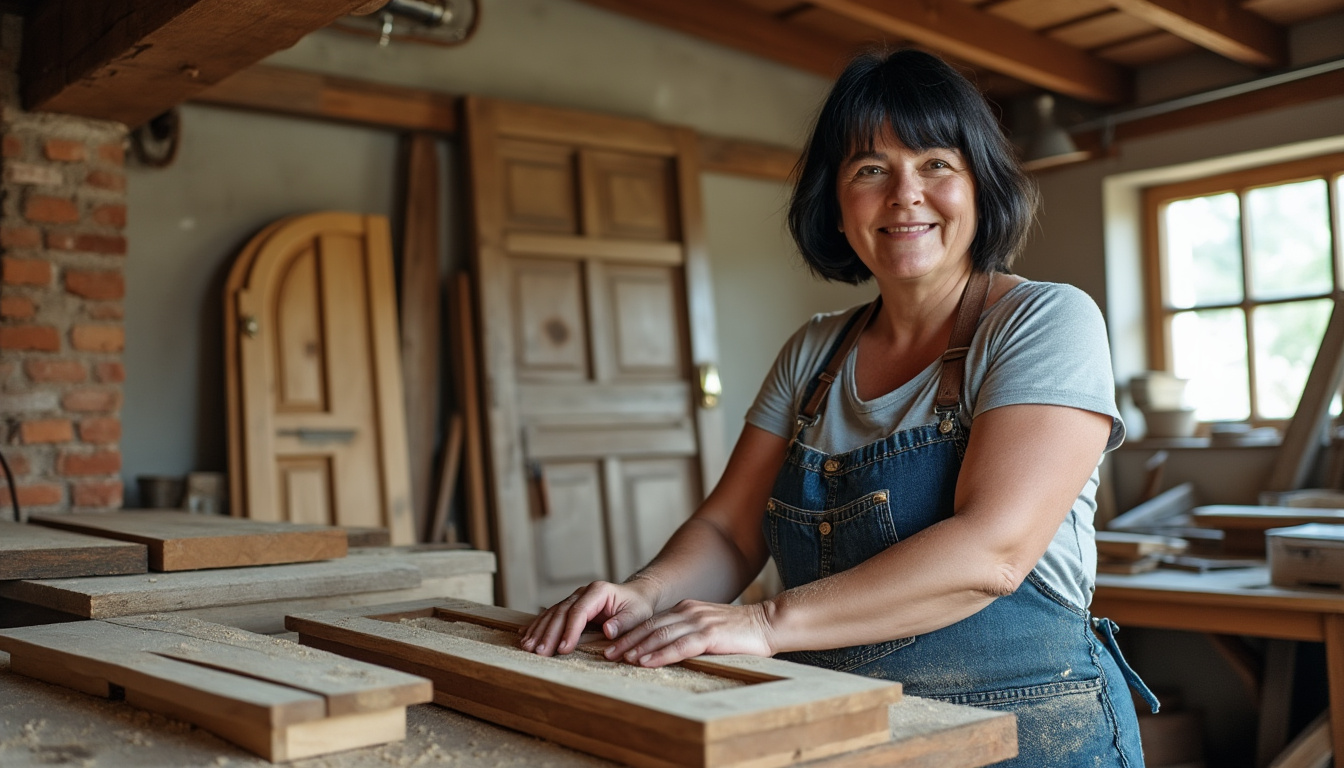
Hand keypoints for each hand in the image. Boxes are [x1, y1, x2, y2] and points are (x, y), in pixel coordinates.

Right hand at [520, 580, 656, 656]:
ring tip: (527, 647)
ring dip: (539, 631)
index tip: (563, 649)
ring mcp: (574, 598)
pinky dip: (538, 626)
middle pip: (561, 613)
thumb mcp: (637, 614)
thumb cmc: (638, 606)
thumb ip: (623, 622)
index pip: (579, 611)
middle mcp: (582, 592)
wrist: (636, 595)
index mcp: (598, 591)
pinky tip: (525, 635)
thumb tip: (608, 630)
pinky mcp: (569, 606)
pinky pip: (550, 615)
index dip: (569, 630)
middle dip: (548, 633)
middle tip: (539, 652)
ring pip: (552, 614)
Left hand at [603, 600, 776, 667]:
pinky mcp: (710, 634)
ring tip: (620, 659)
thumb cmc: (740, 632)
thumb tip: (668, 649)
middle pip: (650, 627)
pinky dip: (660, 654)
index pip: (651, 622)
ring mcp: (699, 621)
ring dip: (638, 648)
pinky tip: (646, 662)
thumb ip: (689, 634)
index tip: (612, 645)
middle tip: (606, 653)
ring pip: (660, 635)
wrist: (768, 623)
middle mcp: (689, 612)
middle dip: (626, 640)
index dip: (630, 633)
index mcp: (686, 609)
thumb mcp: (708, 628)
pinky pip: (679, 645)